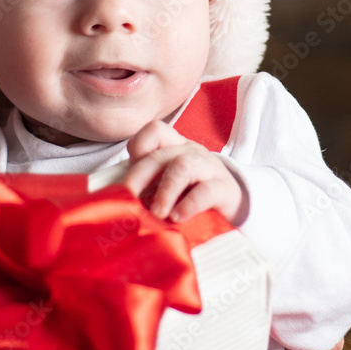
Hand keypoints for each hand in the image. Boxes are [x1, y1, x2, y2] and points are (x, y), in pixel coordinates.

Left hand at [122, 120, 246, 223]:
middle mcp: (190, 152)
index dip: (137, 148)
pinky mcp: (224, 189)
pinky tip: (178, 218)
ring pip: (181, 166)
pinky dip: (188, 205)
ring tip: (156, 213)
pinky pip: (206, 190)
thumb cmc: (192, 198)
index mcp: (174, 147)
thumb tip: (116, 202)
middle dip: (138, 177)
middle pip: (160, 154)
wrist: (234, 211)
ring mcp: (209, 168)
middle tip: (128, 201)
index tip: (128, 179)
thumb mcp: (168, 189)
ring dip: (164, 191)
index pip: (154, 131)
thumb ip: (147, 188)